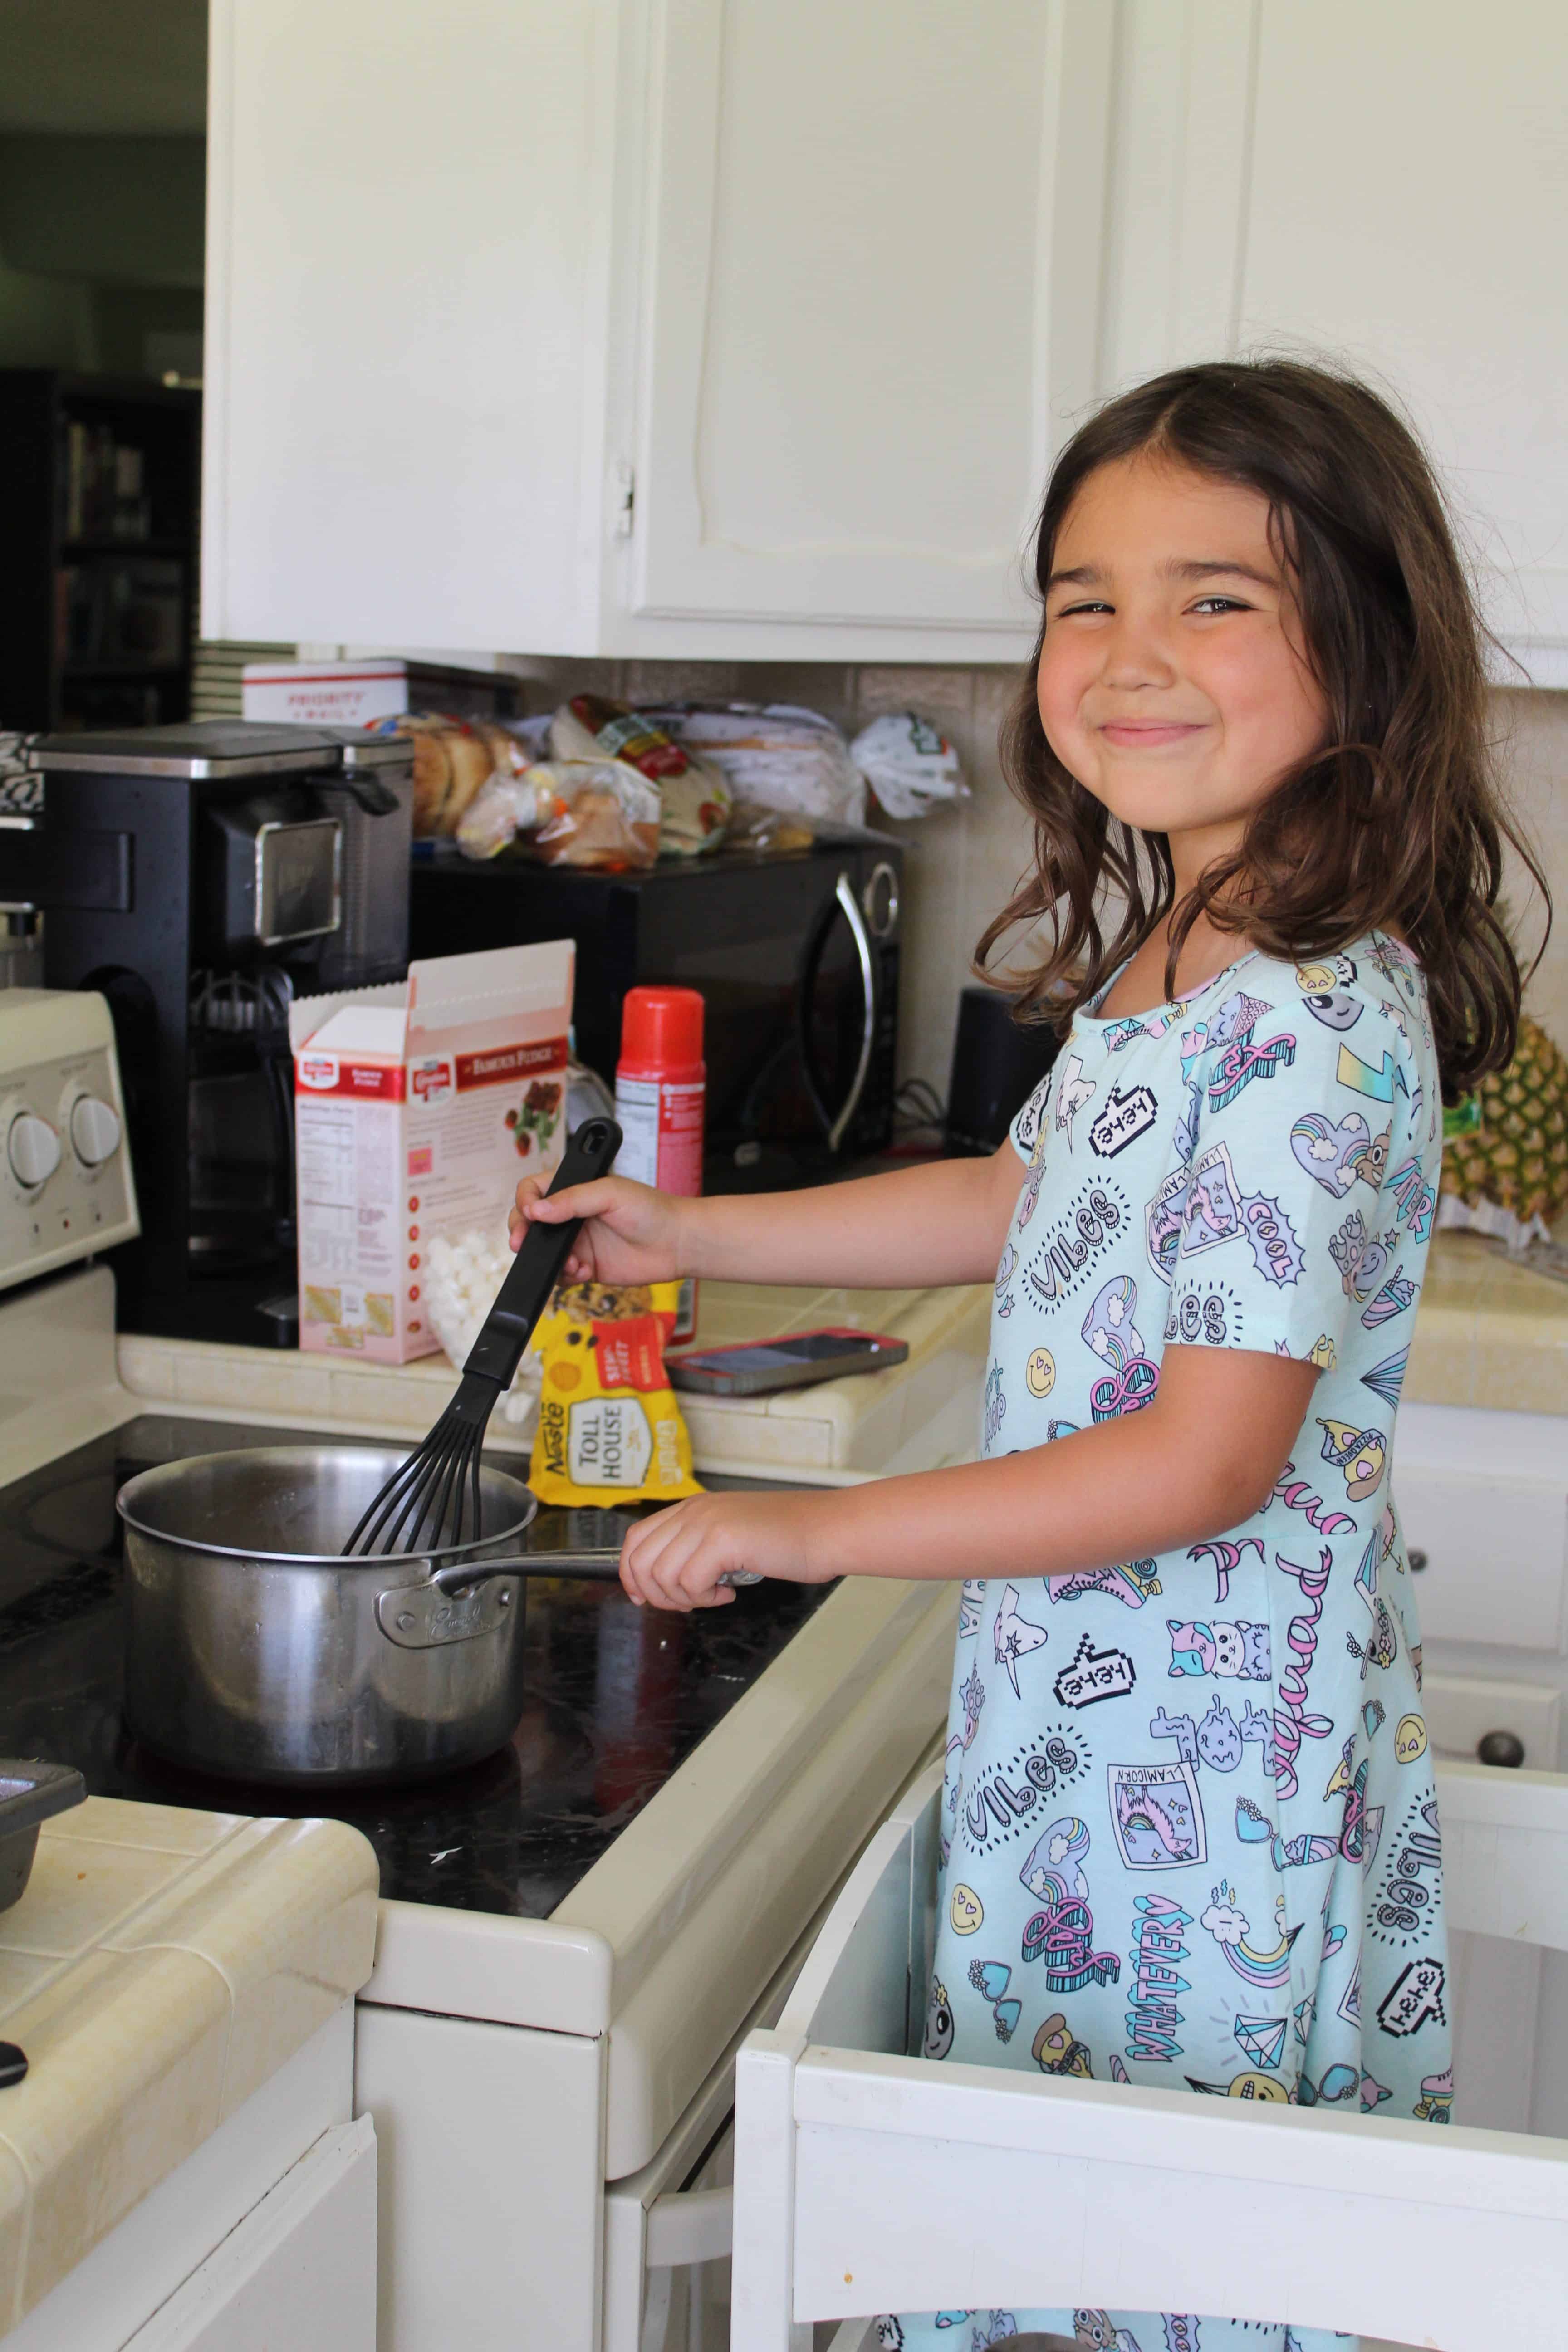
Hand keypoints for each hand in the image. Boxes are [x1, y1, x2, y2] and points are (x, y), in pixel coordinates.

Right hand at [508, 1173, 684, 1285]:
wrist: (677, 1244)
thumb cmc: (651, 1209)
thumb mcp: (611, 1193)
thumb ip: (573, 1199)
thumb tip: (537, 1209)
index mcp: (574, 1190)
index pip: (534, 1189)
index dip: (525, 1199)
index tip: (529, 1213)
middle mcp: (571, 1215)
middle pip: (530, 1222)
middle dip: (521, 1233)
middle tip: (521, 1244)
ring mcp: (576, 1243)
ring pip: (542, 1252)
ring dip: (546, 1259)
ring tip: (572, 1263)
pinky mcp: (585, 1267)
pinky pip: (561, 1275)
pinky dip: (565, 1276)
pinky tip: (585, 1272)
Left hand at [619, 1489, 827, 1610]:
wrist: (826, 1530)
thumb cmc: (787, 1538)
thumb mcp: (730, 1534)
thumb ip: (697, 1547)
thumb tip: (665, 1582)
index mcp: (692, 1508)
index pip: (636, 1539)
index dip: (630, 1574)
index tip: (643, 1598)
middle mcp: (694, 1511)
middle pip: (640, 1560)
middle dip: (656, 1595)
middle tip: (688, 1602)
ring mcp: (706, 1522)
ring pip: (662, 1575)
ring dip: (685, 1598)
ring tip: (714, 1594)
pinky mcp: (722, 1539)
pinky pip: (689, 1582)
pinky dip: (705, 1598)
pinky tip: (729, 1592)